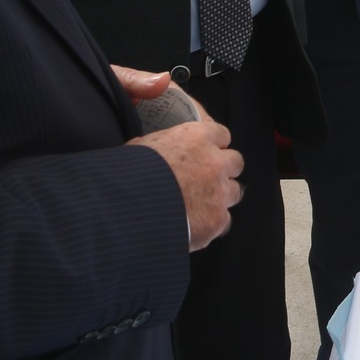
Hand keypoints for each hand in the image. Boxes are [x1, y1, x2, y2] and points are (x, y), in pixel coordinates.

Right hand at [131, 115, 243, 250]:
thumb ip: (163, 145)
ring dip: (221, 196)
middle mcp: (214, 162)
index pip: (221, 134)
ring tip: (200, 205)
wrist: (125, 212)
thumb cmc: (127, 177)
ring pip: (234, 192)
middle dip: (223, 170)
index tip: (206, 152)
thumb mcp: (141, 147)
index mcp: (196, 137)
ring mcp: (219, 192)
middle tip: (205, 179)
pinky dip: (212, 223)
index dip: (213, 145)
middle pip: (235, 162)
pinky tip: (195, 225)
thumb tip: (163, 150)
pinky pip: (223, 220)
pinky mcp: (216, 220)